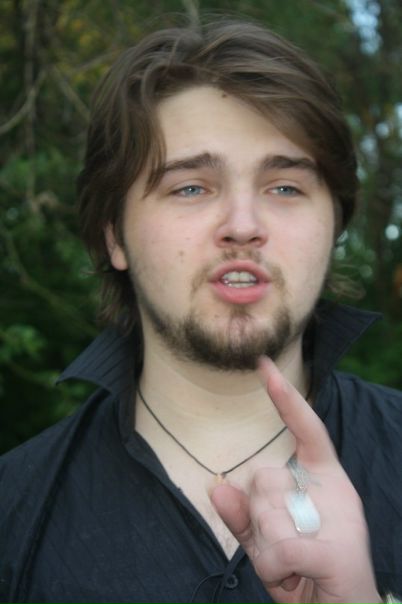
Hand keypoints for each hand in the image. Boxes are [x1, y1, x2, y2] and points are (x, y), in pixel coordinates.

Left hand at [211, 357, 380, 603]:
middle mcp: (334, 491)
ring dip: (264, 547)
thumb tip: (220, 486)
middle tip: (277, 544)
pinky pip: (279, 550)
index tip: (264, 366)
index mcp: (320, 481)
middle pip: (264, 476)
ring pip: (267, 514)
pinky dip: (273, 569)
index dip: (285, 397)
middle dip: (256, 515)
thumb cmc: (303, 577)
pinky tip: (292, 579)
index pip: (304, 428)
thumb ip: (243, 516)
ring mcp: (341, 520)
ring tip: (289, 565)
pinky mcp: (338, 553)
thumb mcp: (265, 544)